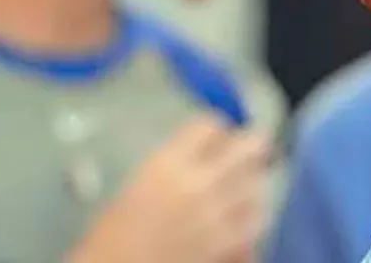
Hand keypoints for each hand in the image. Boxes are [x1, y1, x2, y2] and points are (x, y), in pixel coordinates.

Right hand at [66, 115, 270, 262]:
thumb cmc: (110, 238)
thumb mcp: (135, 189)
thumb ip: (172, 168)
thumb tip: (203, 158)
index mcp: (167, 164)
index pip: (210, 125)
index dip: (217, 130)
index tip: (219, 137)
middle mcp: (199, 183)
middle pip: (250, 145)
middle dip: (251, 145)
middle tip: (249, 152)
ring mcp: (218, 215)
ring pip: (260, 184)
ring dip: (252, 184)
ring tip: (244, 189)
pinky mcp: (230, 245)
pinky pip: (257, 221)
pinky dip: (252, 219)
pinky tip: (242, 221)